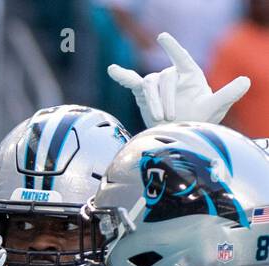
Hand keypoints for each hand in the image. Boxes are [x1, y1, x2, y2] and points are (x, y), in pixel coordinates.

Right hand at [108, 32, 249, 127]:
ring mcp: (157, 84)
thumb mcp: (215, 107)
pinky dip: (122, 76)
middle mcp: (172, 76)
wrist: (179, 135)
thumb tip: (246, 81)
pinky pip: (131, 82)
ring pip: (149, 85)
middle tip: (170, 117)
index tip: (162, 37)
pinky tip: (112, 70)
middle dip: (166, 98)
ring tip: (159, 118)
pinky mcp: (142, 94)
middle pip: (164, 78)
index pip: (180, 58)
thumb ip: (229, 94)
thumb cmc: (198, 120)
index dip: (172, 48)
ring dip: (153, 101)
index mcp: (190, 74)